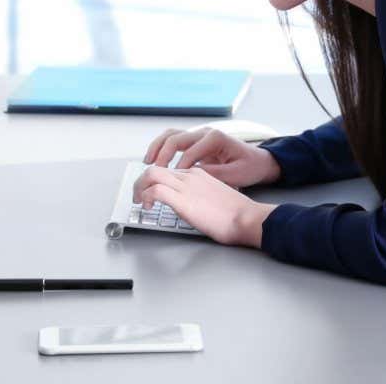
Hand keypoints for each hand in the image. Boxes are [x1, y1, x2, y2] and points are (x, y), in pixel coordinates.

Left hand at [132, 165, 276, 246]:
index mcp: (199, 174)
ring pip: (151, 174)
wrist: (246, 217)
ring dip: (139, 187)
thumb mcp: (215, 198)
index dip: (155, 180)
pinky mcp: (183, 200)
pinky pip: (155, 191)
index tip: (150, 191)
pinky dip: (145, 197)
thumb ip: (201, 196)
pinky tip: (147, 206)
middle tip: (138, 195)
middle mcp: (190, 176)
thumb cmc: (237, 214)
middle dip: (141, 181)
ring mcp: (186, 186)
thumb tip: (191, 206)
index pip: (168, 170)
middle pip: (156, 168)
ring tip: (139, 201)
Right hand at [142, 127, 280, 188]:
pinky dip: (162, 148)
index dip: (179, 167)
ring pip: (171, 135)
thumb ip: (213, 175)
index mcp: (216, 138)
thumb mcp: (235, 175)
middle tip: (153, 171)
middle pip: (176, 138)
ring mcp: (200, 135)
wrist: (259, 162)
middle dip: (162, 154)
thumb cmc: (249, 167)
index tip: (172, 181)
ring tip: (148, 162)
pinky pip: (174, 141)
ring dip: (158, 147)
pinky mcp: (196, 142)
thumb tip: (191, 176)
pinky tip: (155, 160)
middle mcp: (206, 133)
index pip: (190, 152)